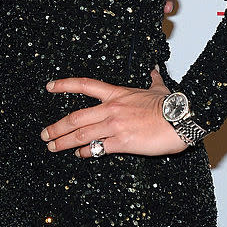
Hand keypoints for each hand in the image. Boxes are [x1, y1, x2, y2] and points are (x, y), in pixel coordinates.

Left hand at [40, 68, 186, 157]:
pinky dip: (86, 152)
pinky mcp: (122, 142)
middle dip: (57, 127)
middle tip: (44, 134)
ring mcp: (115, 126)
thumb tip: (154, 71)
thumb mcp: (158, 88)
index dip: (64, 85)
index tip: (49, 87)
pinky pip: (98, 148)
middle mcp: (111, 109)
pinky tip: (79, 155)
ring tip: (52, 147)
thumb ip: (152, 81)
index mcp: (116, 94)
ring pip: (82, 134)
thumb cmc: (171, 105)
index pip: (85, 85)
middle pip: (75, 117)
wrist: (181, 119)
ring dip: (64, 142)